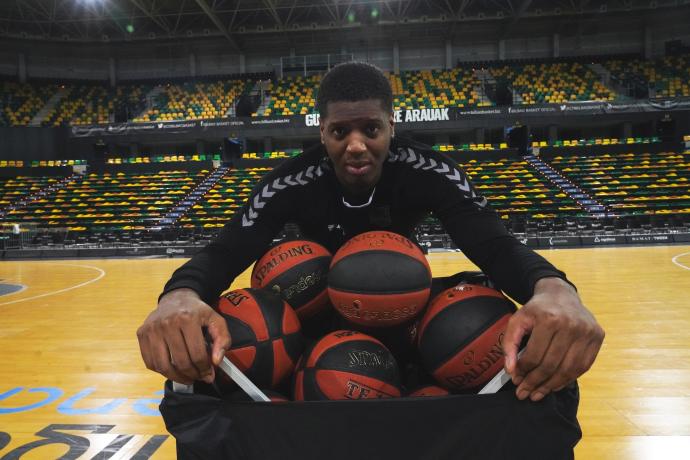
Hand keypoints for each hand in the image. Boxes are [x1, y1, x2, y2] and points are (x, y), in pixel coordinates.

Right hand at [136, 288, 230, 383]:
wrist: (176, 298)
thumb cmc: (196, 311)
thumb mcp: (216, 320)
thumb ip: (223, 339)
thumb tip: (216, 361)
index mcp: (187, 318)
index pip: (197, 354)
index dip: (204, 369)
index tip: (209, 374)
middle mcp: (167, 323)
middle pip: (180, 362)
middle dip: (192, 375)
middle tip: (198, 377)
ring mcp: (152, 329)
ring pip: (163, 366)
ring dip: (177, 378)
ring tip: (186, 378)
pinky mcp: (142, 334)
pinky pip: (150, 362)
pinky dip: (161, 371)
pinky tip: (172, 370)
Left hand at [502, 277, 603, 401]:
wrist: (560, 294)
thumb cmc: (537, 310)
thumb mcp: (517, 320)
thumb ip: (509, 344)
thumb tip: (511, 370)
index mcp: (549, 318)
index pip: (534, 355)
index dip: (523, 371)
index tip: (516, 380)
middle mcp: (571, 325)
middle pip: (551, 365)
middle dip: (535, 382)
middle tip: (525, 393)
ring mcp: (587, 331)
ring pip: (568, 369)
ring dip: (551, 385)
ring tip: (538, 393)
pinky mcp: (597, 337)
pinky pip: (583, 366)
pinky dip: (568, 379)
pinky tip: (554, 385)